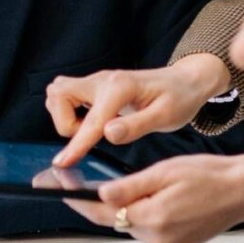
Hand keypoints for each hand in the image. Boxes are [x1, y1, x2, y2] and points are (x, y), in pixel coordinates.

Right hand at [47, 53, 230, 164]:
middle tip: (89, 137)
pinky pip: (67, 96)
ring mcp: (97, 81)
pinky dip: (70, 112)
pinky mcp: (95, 87)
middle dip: (65, 122)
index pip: (92, 120)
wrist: (185, 82)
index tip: (62, 162)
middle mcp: (103, 80)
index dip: (77, 144)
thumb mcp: (166, 116)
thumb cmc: (179, 98)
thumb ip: (136, 126)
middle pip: (59, 95)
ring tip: (91, 130)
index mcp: (121, 88)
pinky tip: (93, 123)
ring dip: (65, 117)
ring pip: (58, 94)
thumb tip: (108, 133)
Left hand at [66, 151, 243, 242]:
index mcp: (154, 218)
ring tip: (140, 186)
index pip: (103, 214)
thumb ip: (131, 187)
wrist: (243, 192)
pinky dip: (145, 217)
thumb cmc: (209, 176)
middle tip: (77, 182)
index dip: (76, 200)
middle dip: (100, 203)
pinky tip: (158, 200)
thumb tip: (101, 195)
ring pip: (131, 226)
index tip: (55, 187)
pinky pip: (148, 232)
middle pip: (115, 221)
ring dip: (128, 209)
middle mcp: (158, 240)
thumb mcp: (165, 172)